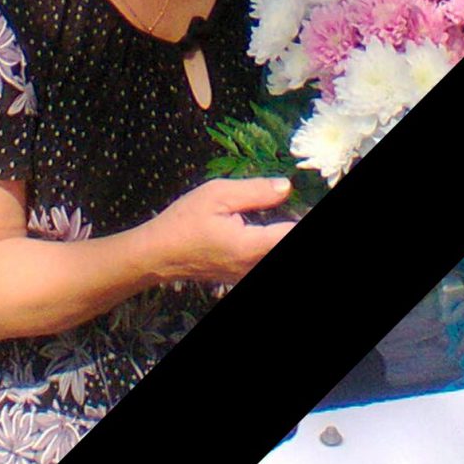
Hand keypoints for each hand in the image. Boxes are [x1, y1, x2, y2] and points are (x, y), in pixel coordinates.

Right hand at [145, 177, 294, 284]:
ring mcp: (248, 275)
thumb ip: (255, 191)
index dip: (304, 214)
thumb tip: (287, 187)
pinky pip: (262, 257)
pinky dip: (268, 240)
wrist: (157, 254)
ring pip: (273, 249)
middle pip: (285, 241)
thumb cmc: (184, 221)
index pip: (293, 233)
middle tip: (294, 203)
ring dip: (279, 231)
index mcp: (251, 246)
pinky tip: (265, 226)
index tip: (306, 199)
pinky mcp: (242, 276)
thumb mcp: (217, 194)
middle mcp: (254, 266)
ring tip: (283, 211)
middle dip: (292, 221)